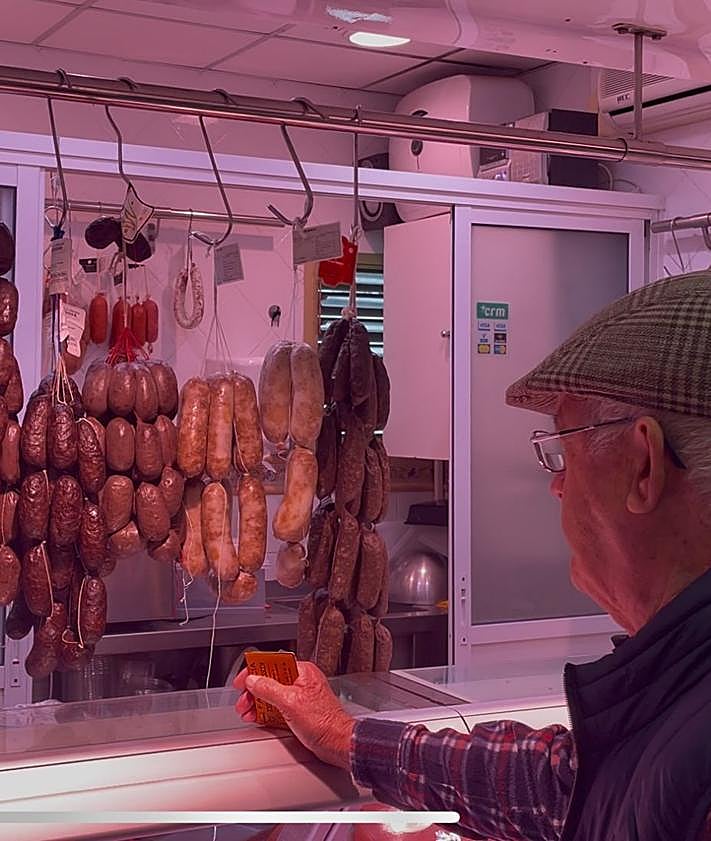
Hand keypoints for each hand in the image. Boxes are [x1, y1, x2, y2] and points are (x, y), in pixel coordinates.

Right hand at [234, 660, 354, 769]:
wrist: (337, 743)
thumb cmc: (323, 722)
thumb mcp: (290, 702)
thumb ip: (269, 689)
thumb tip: (253, 680)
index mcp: (302, 671)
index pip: (273, 662)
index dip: (254, 671)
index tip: (241, 681)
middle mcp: (302, 681)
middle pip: (270, 679)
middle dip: (253, 691)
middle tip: (243, 701)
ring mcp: (300, 696)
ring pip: (272, 694)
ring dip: (257, 703)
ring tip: (247, 712)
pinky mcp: (299, 711)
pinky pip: (277, 707)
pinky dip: (266, 712)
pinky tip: (258, 718)